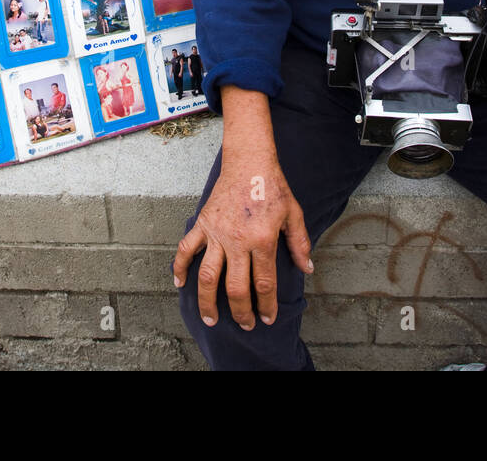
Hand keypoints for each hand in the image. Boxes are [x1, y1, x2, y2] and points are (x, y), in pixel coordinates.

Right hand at [172, 88, 312, 330]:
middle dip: (240, 312)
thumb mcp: (294, 214)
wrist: (249, 162)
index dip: (266, 305)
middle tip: (245, 325)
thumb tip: (307, 268)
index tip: (267, 318)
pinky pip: (187, 249)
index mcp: (262, 240)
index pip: (264, 283)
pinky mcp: (203, 224)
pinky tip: (180, 284)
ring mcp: (217, 234)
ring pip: (208, 276)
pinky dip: (180, 267)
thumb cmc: (273, 187)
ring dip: (207, 301)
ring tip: (211, 319)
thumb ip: (299, 243)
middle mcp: (238, 241)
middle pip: (235, 288)